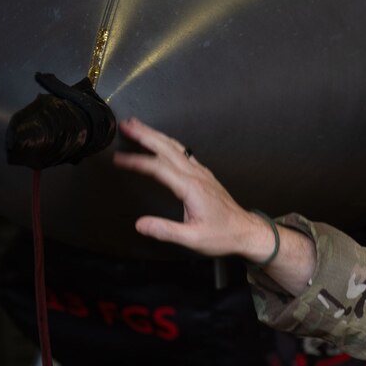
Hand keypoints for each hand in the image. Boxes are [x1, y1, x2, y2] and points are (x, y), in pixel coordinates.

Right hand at [111, 118, 315, 286]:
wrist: (247, 232)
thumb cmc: (224, 235)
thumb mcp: (193, 239)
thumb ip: (166, 231)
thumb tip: (141, 224)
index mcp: (192, 188)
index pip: (158, 168)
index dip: (136, 161)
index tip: (119, 159)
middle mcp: (197, 176)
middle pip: (167, 148)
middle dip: (145, 134)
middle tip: (126, 125)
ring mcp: (202, 174)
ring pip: (176, 147)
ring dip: (156, 135)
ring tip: (138, 126)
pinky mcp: (205, 176)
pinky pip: (184, 153)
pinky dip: (168, 143)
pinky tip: (163, 142)